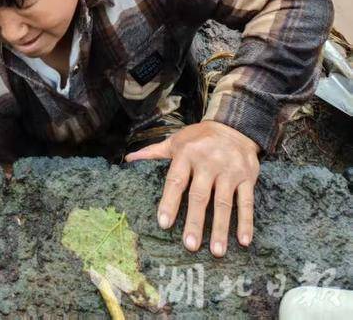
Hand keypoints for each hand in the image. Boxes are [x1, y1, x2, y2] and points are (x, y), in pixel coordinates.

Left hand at [125, 121, 259, 256]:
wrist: (233, 126)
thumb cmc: (199, 138)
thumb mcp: (176, 141)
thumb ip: (154, 152)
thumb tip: (129, 160)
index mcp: (187, 154)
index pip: (176, 181)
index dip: (169, 202)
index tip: (164, 223)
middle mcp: (208, 162)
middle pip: (200, 195)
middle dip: (195, 221)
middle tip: (190, 246)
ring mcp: (229, 170)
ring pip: (224, 202)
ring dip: (221, 228)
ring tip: (216, 251)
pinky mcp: (247, 177)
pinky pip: (246, 201)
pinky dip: (246, 222)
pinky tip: (243, 241)